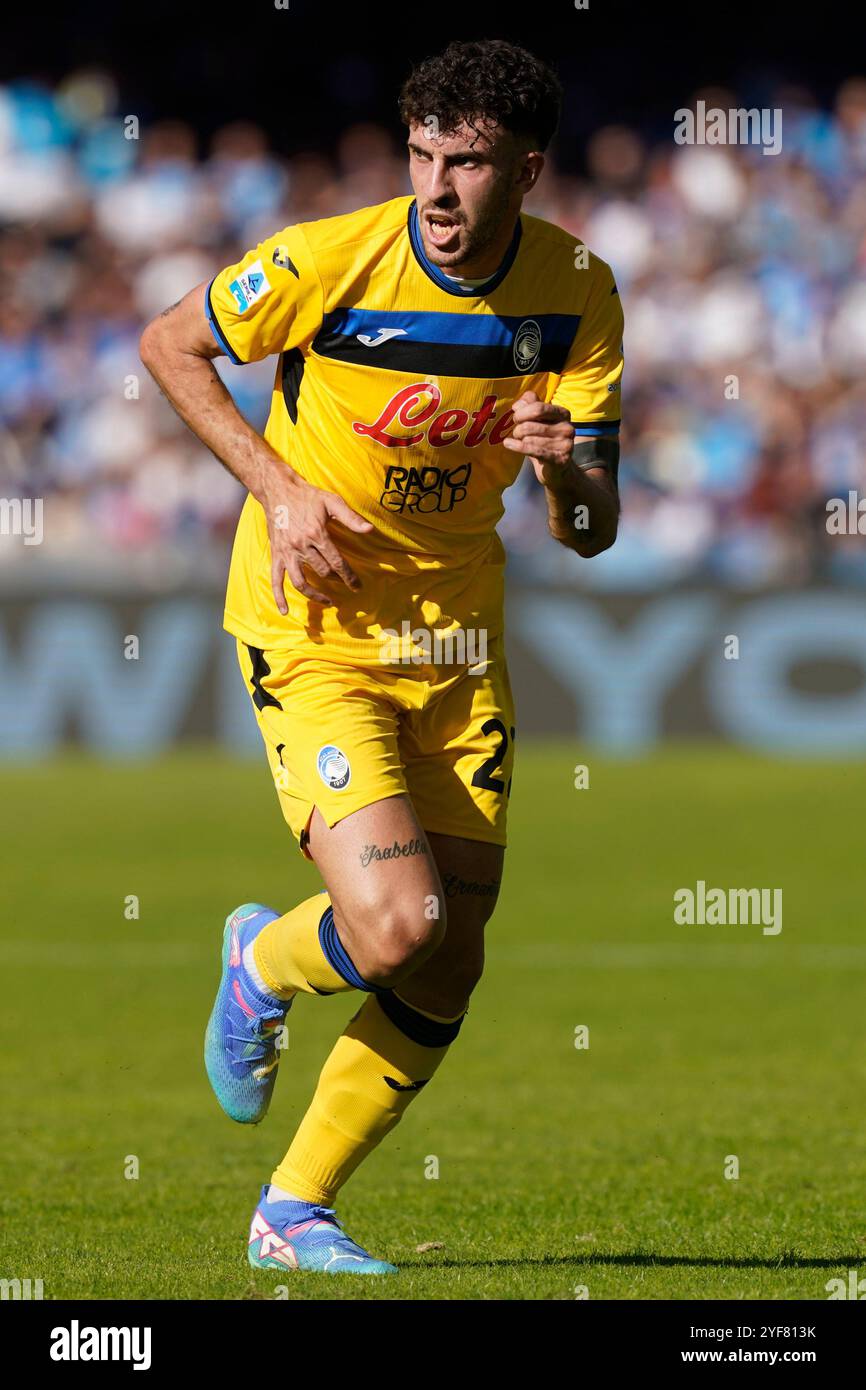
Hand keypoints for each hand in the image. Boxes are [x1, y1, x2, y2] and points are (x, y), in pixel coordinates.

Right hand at [260, 465, 372, 610]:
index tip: (357, 586)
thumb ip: (350, 517)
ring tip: (327, 601)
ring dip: (315, 595)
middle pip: (322, 572)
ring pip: (300, 582)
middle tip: (346, 585)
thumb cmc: (307, 496)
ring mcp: (287, 552)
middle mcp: (301, 546)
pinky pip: (276, 579)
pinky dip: (279, 597)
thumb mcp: (332, 501)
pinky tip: (284, 611)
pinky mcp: (276, 555)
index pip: (337, 562)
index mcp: (316, 534)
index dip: (349, 577)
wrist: (278, 490)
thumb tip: (369, 529)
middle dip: (336, 581)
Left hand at [502, 389, 573, 489]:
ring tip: (521, 442)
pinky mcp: (560, 459)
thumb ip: (530, 406)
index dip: (522, 412)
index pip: (538, 407)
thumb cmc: (545, 441)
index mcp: (563, 414)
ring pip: (529, 438)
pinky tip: (508, 444)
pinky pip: (533, 450)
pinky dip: (517, 447)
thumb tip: (518, 404)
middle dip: (518, 428)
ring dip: (520, 440)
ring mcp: (565, 444)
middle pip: (530, 424)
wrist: (557, 469)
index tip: (516, 417)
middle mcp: (567, 428)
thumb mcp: (539, 421)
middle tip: (517, 433)